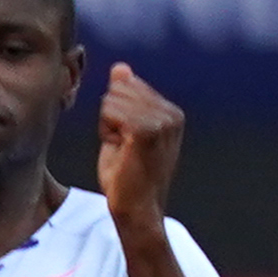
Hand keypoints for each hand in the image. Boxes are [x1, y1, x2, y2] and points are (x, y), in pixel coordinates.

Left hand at [96, 63, 183, 231]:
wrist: (136, 209)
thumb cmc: (126, 177)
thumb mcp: (120, 130)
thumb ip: (122, 98)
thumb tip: (120, 67)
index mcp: (170, 112)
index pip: (125, 88)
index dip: (113, 116)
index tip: (125, 141)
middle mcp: (172, 113)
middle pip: (117, 90)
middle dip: (109, 118)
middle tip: (122, 147)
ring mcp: (163, 120)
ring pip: (112, 100)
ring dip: (107, 127)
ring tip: (123, 150)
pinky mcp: (149, 129)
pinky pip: (111, 111)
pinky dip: (106, 131)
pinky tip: (120, 149)